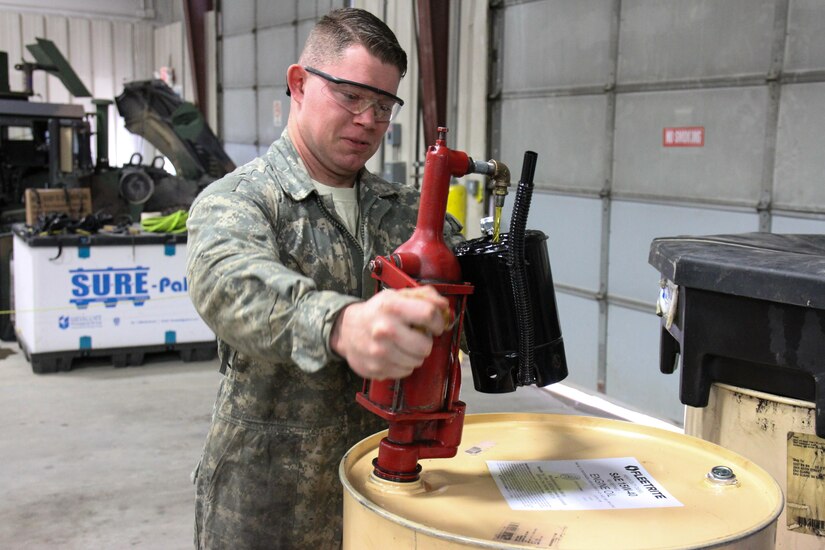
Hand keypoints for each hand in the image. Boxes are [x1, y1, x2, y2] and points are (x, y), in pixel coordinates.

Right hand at [331, 286, 449, 379]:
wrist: (346, 329)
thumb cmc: (376, 312)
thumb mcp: (396, 296)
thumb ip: (423, 296)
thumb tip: (444, 306)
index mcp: (391, 307)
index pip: (429, 314)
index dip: (438, 321)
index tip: (435, 324)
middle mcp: (384, 330)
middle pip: (425, 345)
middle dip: (426, 341)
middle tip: (417, 336)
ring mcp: (380, 352)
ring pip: (417, 361)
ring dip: (415, 354)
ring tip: (404, 345)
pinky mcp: (377, 368)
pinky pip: (405, 371)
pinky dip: (404, 364)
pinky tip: (395, 354)